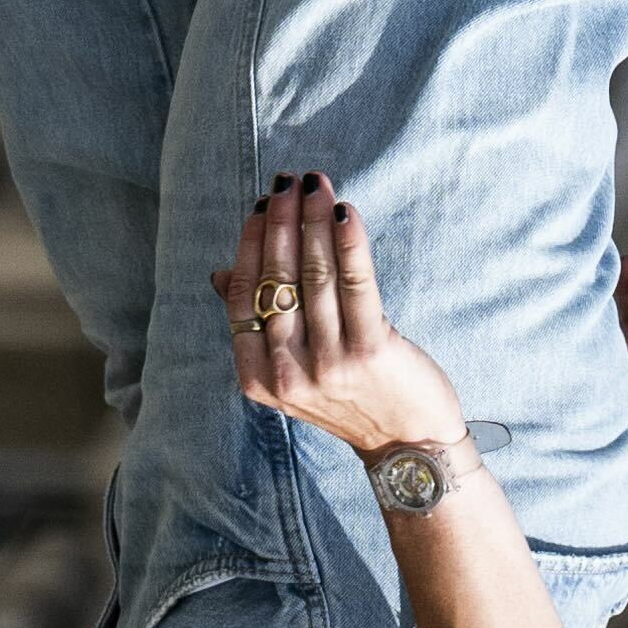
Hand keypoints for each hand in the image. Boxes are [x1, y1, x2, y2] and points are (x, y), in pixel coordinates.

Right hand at [221, 177, 470, 472]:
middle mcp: (287, 373)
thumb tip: (220, 273)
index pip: (242, 297)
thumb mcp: (291, 372)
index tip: (260, 206)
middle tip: (287, 182)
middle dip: (280, 222)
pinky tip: (345, 212)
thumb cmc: (349, 398)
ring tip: (315, 185)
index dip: (249, 245)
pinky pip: (355, 284)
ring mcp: (328, 364)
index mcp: (257, 377)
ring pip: (315, 276)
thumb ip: (257, 327)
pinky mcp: (370, 350)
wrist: (408, 445)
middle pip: (276, 280)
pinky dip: (349, 243)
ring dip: (313, 222)